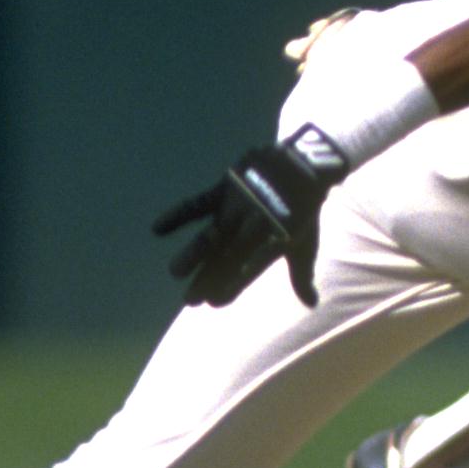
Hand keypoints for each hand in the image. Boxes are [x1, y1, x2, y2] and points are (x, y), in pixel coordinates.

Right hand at [151, 133, 347, 308]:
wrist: (303, 163)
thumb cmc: (302, 209)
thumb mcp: (304, 242)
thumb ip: (301, 275)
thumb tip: (311, 304)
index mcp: (275, 240)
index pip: (251, 268)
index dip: (233, 286)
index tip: (214, 302)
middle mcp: (255, 224)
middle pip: (228, 256)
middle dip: (208, 278)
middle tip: (190, 300)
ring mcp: (237, 205)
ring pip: (213, 233)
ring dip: (194, 253)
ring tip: (175, 272)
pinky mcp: (224, 188)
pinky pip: (197, 203)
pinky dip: (177, 214)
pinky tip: (156, 228)